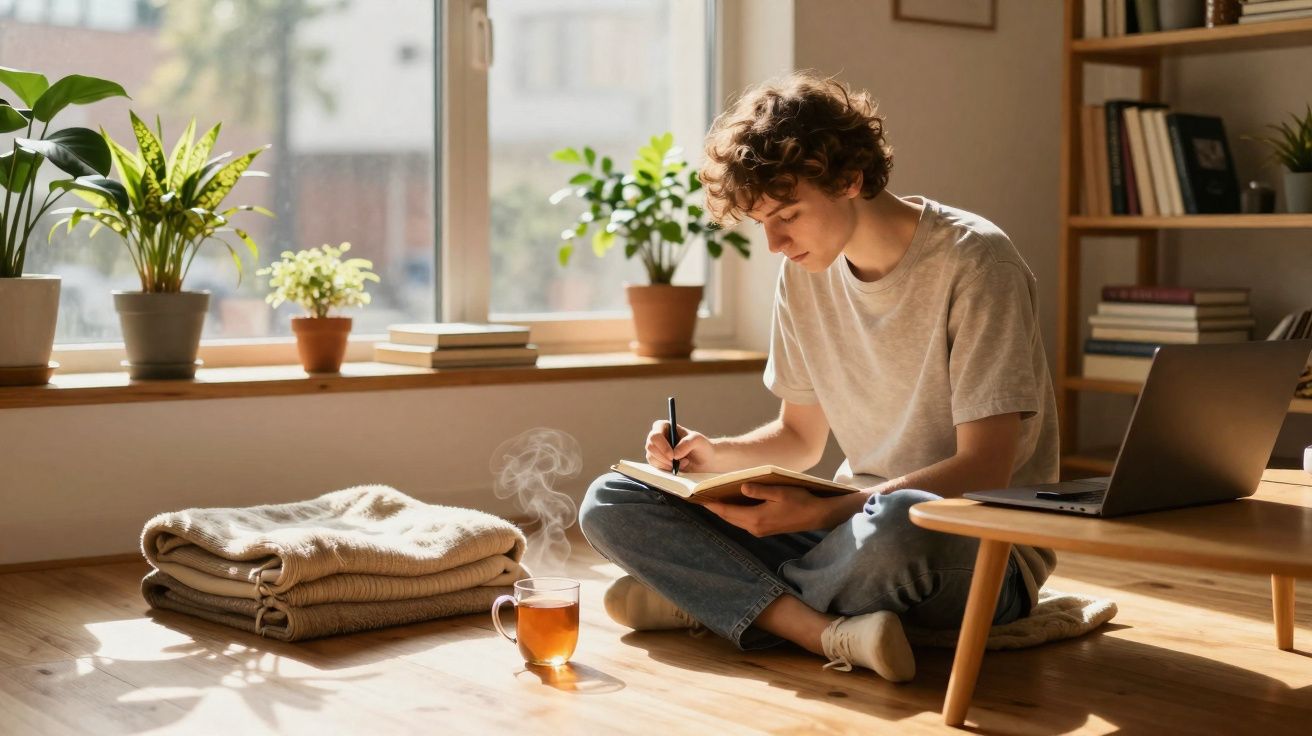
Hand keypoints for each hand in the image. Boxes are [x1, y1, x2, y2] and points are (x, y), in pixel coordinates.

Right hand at [645, 421, 716, 472]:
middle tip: (676, 463)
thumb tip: (674, 453)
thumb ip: (687, 443)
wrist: (706, 462)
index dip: (662, 445)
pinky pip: (655, 466)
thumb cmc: (702, 447)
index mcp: (665, 427)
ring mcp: (657, 450)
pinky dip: (666, 469)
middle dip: (663, 457)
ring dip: (666, 464)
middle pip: (650, 446)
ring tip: (682, 463)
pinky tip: (677, 467)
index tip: (672, 456)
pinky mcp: (658, 461)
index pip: (656, 434)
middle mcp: (658, 437)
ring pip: (651, 457)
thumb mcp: (698, 440)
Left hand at [703, 483, 834, 536]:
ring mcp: (760, 530)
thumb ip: (760, 490)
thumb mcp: (780, 492)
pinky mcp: (764, 529)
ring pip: (735, 521)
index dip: (712, 505)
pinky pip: (743, 522)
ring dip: (724, 512)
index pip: (727, 512)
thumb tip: (742, 488)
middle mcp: (755, 528)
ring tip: (712, 500)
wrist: (817, 516)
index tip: (699, 499)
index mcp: (756, 518)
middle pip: (728, 518)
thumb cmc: (800, 501)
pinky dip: (734, 514)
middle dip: (715, 508)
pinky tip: (732, 505)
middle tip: (701, 498)